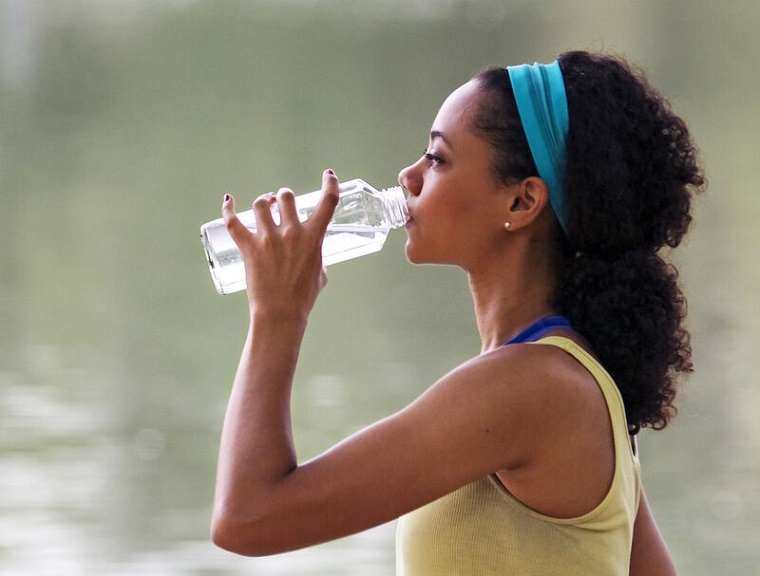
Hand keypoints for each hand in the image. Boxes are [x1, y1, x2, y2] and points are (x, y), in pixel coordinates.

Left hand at [222, 169, 339, 320]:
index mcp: (314, 237)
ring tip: (264, 206)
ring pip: (262, 204)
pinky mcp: (249, 247)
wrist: (281, 314)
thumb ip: (316, 255)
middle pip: (287, 196)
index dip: (331, 184)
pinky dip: (228, 208)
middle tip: (282, 203)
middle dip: (284, 197)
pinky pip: (233, 221)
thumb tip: (311, 251)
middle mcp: (291, 232)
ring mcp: (268, 238)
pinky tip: (228, 200)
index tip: (329, 175)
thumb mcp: (320, 273)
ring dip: (264, 202)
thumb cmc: (303, 298)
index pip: (328, 201)